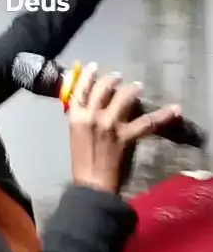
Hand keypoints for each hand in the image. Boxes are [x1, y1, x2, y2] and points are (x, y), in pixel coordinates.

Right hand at [68, 64, 181, 194]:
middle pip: (104, 88)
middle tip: (118, 77)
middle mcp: (93, 116)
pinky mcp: (127, 136)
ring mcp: (111, 125)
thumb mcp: (76, 135)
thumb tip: (91, 105)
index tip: (93, 67)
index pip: (81, 89)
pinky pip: (148, 122)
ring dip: (132, 89)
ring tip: (137, 86)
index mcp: (76, 116)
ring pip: (124, 97)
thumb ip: (82, 118)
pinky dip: (163, 115)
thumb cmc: (81, 162)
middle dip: (112, 79)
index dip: (88, 75)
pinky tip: (175, 109)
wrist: (91, 185)